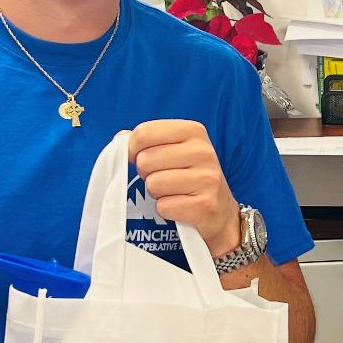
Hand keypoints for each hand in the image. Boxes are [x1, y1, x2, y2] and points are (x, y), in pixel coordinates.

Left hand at [127, 120, 241, 255]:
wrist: (221, 212)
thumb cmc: (190, 177)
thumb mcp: (175, 150)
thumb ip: (147, 140)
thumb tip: (121, 138)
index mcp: (194, 131)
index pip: (144, 132)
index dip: (133, 149)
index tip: (142, 157)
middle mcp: (203, 152)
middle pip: (145, 160)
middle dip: (147, 173)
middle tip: (163, 177)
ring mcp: (207, 179)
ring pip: (153, 184)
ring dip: (156, 193)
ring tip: (173, 192)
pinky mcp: (205, 205)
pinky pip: (163, 207)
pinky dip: (165, 210)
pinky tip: (180, 206)